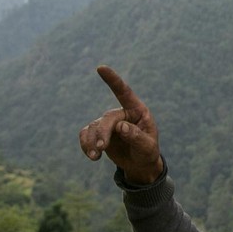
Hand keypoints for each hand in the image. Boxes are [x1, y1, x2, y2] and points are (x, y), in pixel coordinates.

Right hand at [78, 66, 163, 184]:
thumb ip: (136, 136)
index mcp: (137, 111)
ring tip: (95, 156)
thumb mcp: (147, 146)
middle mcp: (121, 114)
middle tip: (102, 148)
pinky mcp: (98, 133)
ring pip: (94, 127)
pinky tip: (92, 156)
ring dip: (92, 141)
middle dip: (103, 133)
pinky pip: (86, 134)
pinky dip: (85, 144)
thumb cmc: (147, 152)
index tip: (101, 68)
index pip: (124, 92)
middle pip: (107, 119)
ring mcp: (108, 123)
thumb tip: (121, 126)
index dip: (113, 80)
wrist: (140, 163)